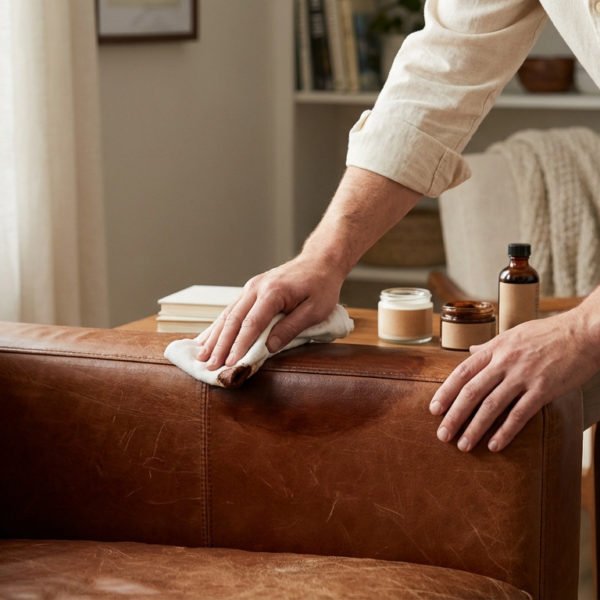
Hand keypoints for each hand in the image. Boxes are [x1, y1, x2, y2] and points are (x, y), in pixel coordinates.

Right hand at [196, 254, 344, 369]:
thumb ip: (291, 328)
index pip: (251, 323)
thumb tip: (268, 348)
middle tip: (210, 366)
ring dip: (214, 337)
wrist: (319, 261)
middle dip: (220, 345)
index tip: (230, 363)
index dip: (239, 345)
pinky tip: (207, 338)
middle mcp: (256, 288)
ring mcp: (251, 288)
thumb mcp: (315, 310)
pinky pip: (231, 310)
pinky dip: (218, 326)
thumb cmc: (321, 286)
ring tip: (201, 357)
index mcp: (273, 292)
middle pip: (233, 320)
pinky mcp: (250, 291)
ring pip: (227, 314)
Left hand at [429, 309, 597, 451]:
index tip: (433, 410)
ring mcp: (524, 376)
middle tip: (442, 435)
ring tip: (463, 445)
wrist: (584, 332)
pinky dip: (505, 432)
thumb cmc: (548, 333)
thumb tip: (470, 351)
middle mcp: (505, 361)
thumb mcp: (513, 334)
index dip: (445, 392)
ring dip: (474, 428)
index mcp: (495, 348)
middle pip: (471, 392)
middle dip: (454, 416)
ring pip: (491, 406)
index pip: (462, 372)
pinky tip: (494, 446)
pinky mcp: (544, 389)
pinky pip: (520, 414)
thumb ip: (490, 345)